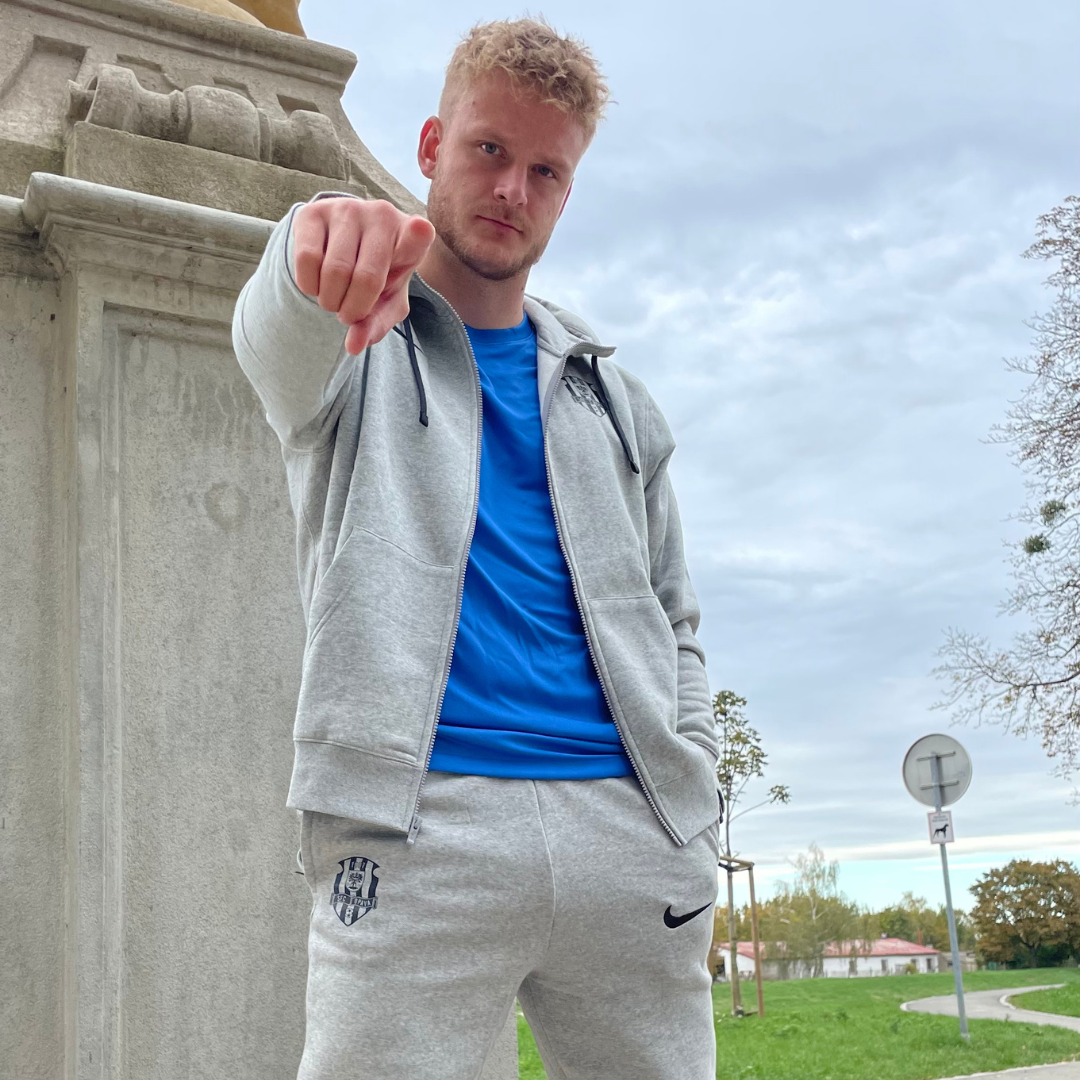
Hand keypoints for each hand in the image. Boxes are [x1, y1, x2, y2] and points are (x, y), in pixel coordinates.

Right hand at [291, 196, 435, 355]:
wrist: (347, 244)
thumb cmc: (378, 276)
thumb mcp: (386, 302)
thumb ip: (376, 324)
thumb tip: (353, 345)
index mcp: (412, 237)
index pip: (418, 236)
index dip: (417, 236)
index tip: (420, 230)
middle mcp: (382, 215)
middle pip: (366, 279)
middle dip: (352, 310)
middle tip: (348, 313)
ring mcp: (347, 209)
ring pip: (334, 271)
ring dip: (329, 301)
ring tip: (334, 299)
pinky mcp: (313, 212)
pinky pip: (307, 259)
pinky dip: (309, 286)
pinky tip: (317, 284)